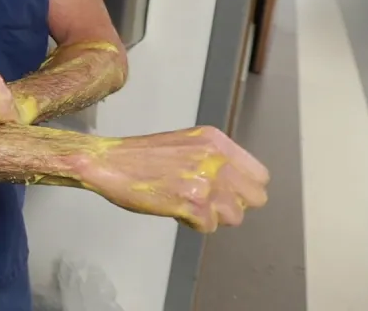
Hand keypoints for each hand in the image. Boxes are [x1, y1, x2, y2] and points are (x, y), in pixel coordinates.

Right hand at [76, 126, 268, 231]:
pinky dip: (192, 223)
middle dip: (233, 204)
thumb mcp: (186, 144)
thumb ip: (213, 159)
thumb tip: (236, 185)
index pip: (260, 175)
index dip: (243, 189)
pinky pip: (208, 226)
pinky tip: (174, 208)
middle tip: (207, 201)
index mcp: (216, 141)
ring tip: (187, 204)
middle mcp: (216, 159)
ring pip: (234, 216)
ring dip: (212, 216)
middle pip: (255, 198)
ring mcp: (206, 181)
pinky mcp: (192, 202)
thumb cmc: (140, 156)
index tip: (226, 192)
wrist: (108, 162)